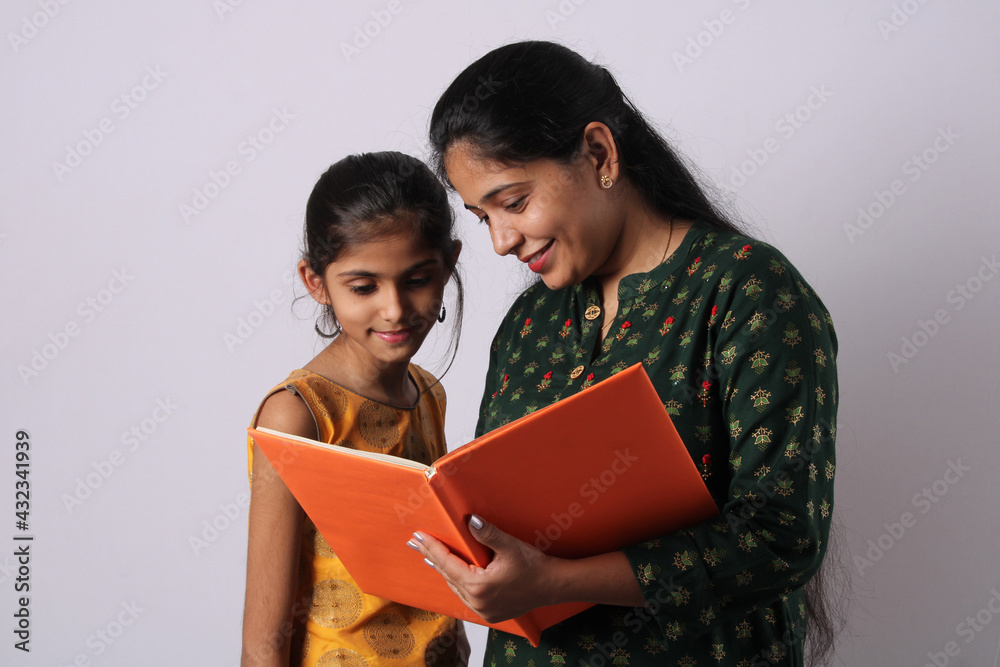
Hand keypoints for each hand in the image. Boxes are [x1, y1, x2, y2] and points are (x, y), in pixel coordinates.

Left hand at [407, 515, 557, 622]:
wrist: (553, 586)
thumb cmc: (534, 566)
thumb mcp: (510, 546)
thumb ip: (488, 534)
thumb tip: (470, 521)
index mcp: (479, 586)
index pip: (447, 563)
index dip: (431, 548)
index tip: (418, 536)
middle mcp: (478, 602)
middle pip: (447, 575)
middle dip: (432, 557)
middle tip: (415, 543)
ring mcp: (483, 610)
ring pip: (455, 587)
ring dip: (443, 570)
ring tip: (429, 556)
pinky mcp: (489, 613)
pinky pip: (465, 595)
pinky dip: (456, 582)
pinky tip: (452, 574)